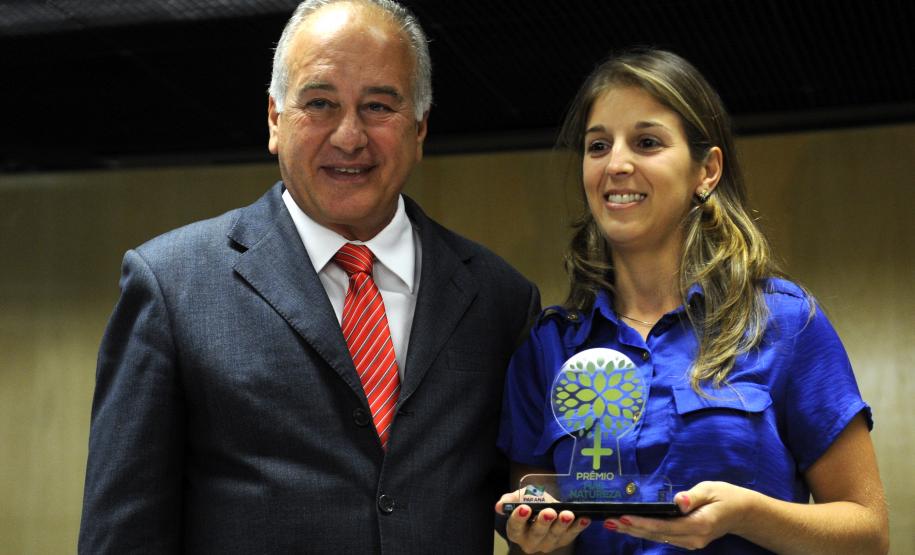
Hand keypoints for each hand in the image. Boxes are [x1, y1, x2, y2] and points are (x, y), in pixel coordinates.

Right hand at [495, 490, 589, 553]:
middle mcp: (531, 541)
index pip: (515, 527)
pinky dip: (578, 527)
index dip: (519, 518)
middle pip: (536, 534)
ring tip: (567, 514)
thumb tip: (500, 506)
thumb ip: (510, 500)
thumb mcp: (519, 497)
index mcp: (516, 531)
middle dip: (544, 523)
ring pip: (555, 536)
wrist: (545, 505)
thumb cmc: (530, 502)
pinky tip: (583, 518)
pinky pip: (572, 535)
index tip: (524, 508)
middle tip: (549, 512)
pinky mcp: (563, 540)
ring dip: (562, 525)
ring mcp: (548, 543)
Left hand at [603, 481, 753, 549]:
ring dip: (635, 531)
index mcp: (699, 524)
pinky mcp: (688, 541)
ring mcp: (691, 542)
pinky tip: (631, 527)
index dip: (643, 522)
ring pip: (658, 538)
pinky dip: (646, 532)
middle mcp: (694, 537)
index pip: (665, 525)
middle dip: (632, 528)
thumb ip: (693, 496)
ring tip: (613, 524)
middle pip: (657, 534)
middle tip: (609, 521)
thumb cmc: (726, 496)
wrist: (742, 513)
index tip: (624, 517)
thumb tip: (679, 501)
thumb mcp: (711, 489)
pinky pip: (663, 537)